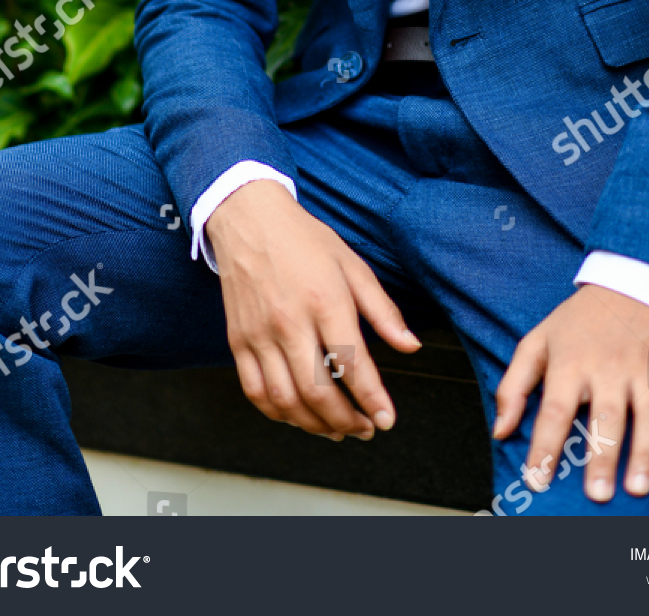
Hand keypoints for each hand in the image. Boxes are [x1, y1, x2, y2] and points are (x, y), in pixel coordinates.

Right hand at [206, 179, 420, 438]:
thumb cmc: (304, 240)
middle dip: (346, 421)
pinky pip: (256, 392)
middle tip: (365, 428)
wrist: (249, 218)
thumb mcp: (352, 265)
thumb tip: (411, 346)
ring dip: (314, 425)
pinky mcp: (238, 341)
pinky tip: (299, 415)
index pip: (352, 364)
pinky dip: (278, 413)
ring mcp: (259, 334)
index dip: (372, 399)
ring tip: (337, 429)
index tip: (387, 420)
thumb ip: (383, 310)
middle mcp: (289, 321)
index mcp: (324, 300)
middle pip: (318, 391)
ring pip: (286, 399)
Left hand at [493, 284, 648, 501]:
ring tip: (638, 488)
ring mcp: (646, 369)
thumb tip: (500, 431)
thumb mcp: (537, 340)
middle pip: (606, 416)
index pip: (554, 409)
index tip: (537, 481)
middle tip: (598, 495)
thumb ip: (513, 385)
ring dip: (646, 453)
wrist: (633, 280)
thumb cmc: (579, 321)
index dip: (544, 446)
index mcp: (570, 362)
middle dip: (602, 457)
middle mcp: (609, 367)